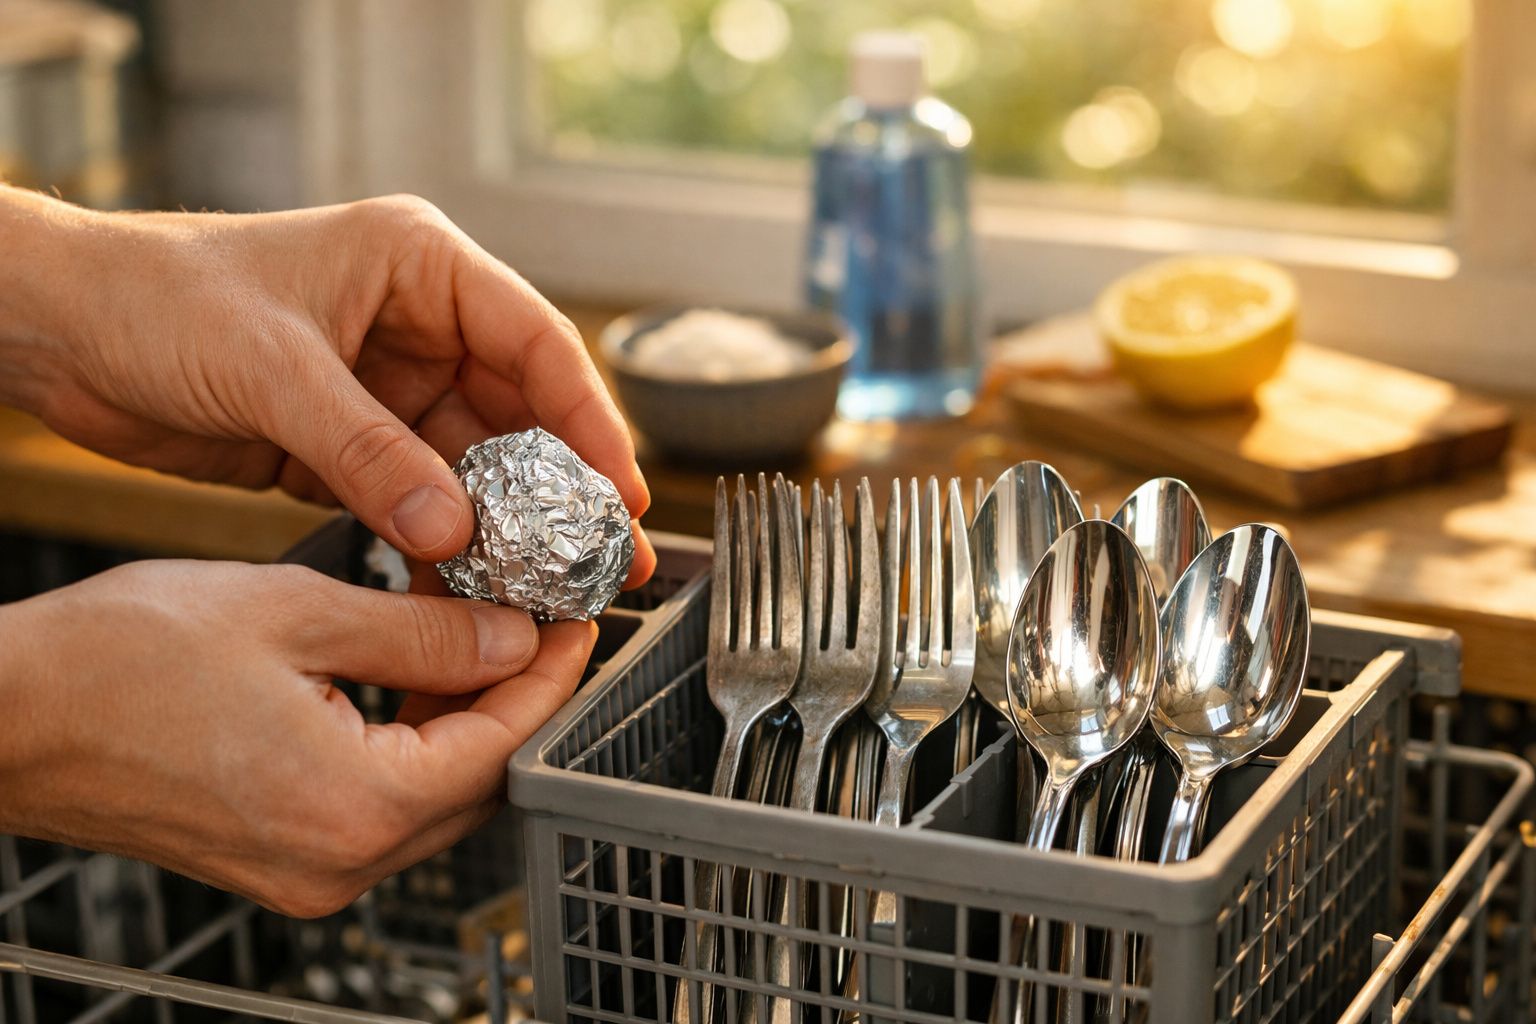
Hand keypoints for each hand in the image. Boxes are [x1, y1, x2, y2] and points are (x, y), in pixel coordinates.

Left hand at [0, 186, 653, 582]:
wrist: (61, 332)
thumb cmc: (156, 299)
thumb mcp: (271, 369)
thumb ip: (366, 451)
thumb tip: (453, 530)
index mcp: (421, 266)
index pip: (536, 342)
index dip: (589, 419)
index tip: (621, 491)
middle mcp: (420, 325)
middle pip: (522, 414)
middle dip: (563, 491)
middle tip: (605, 562)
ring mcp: (388, 388)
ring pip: (476, 466)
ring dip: (509, 528)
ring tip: (549, 589)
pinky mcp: (353, 444)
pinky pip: (421, 498)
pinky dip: (445, 543)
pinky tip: (470, 587)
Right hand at [0, 559, 593, 916]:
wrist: (4, 716)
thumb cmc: (117, 662)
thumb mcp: (297, 614)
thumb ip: (424, 636)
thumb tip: (514, 641)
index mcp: (354, 808)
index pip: (502, 746)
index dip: (553, 678)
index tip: (577, 623)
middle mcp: (337, 863)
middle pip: (479, 782)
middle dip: (518, 700)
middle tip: (538, 623)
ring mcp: (305, 872)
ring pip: (434, 797)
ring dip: (466, 720)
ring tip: (478, 635)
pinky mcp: (277, 858)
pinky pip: (381, 806)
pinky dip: (412, 745)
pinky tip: (411, 678)